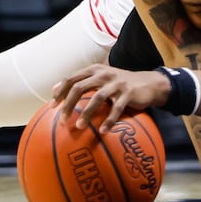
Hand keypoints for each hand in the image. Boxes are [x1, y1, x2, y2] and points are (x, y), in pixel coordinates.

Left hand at [49, 65, 169, 127]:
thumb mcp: (101, 79)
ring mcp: (117, 83)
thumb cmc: (120, 84)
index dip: (60, 92)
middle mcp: (104, 74)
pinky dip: (109, 120)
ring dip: (87, 113)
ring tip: (80, 126)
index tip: (52, 107)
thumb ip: (81, 82)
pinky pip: (117, 108)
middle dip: (69, 104)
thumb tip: (54, 89)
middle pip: (80, 87)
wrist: (149, 83)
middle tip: (63, 120)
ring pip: (97, 97)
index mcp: (94, 70)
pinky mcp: (129, 93)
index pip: (71, 78)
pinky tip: (103, 131)